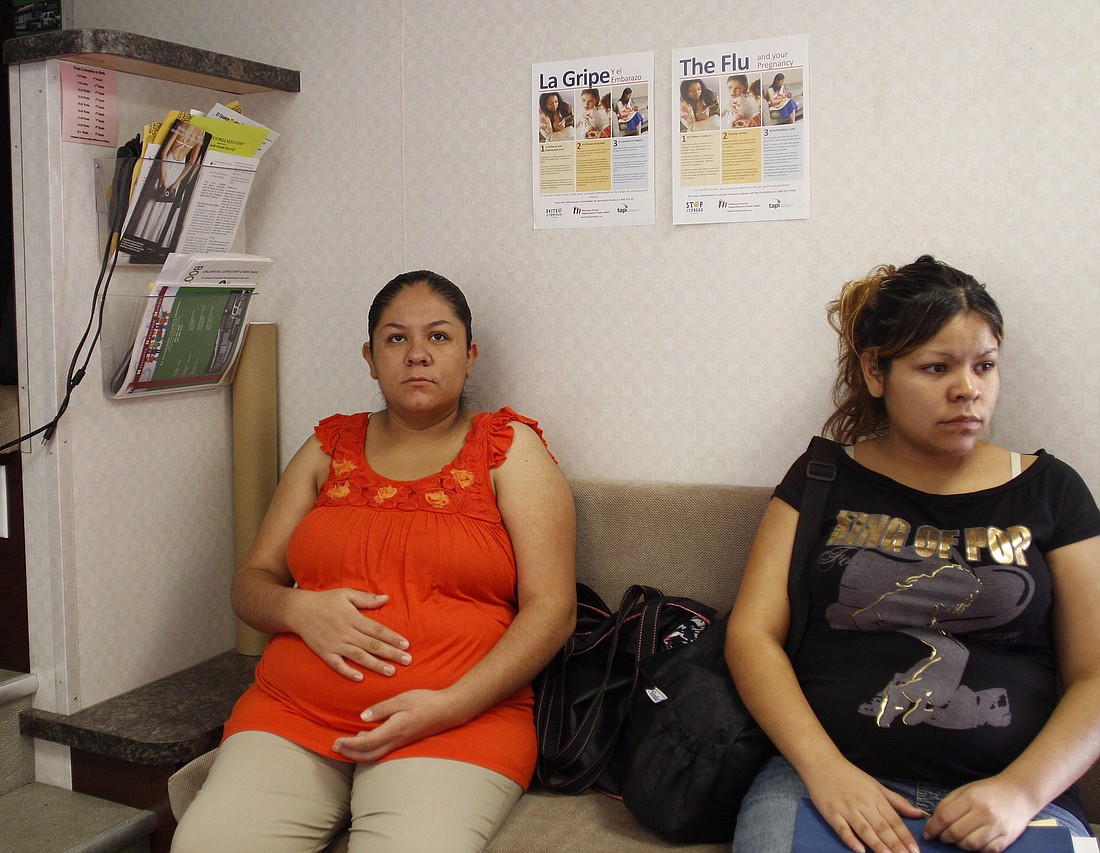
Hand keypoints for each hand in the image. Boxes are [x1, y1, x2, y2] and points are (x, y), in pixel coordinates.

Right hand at [288, 588, 410, 680]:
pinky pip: (337, 665)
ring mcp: (335, 644)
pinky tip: (360, 678)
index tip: (406, 645)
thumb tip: (386, 598)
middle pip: (372, 645)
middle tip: (407, 661)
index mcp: (353, 618)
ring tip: (391, 672)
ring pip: (359, 657)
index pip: (378, 630)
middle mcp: (346, 632)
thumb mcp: (346, 594)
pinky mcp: (324, 653)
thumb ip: (367, 598)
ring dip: (376, 665)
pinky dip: (348, 672)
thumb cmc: (325, 600)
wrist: (298, 610)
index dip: (393, 638)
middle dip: (391, 654)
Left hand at [332, 688, 463, 761]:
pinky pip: (383, 750)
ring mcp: (401, 743)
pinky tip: (365, 739)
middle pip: (369, 755)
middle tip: (335, 747)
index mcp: (394, 730)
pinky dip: (369, 749)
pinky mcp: (405, 741)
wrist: (448, 710)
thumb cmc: (426, 701)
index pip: (367, 743)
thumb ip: (382, 708)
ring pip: (376, 755)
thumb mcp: (403, 699)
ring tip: (346, 746)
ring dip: (358, 753)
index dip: (349, 744)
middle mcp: (397, 741)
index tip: (336, 741)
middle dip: (350, 753)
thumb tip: (363, 717)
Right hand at [803, 761, 923, 852]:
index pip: (894, 820)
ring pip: (865, 830)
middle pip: (882, 827)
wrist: (822, 764)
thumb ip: (897, 801)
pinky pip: (842, 829)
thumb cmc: (850, 776)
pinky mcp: (831, 813)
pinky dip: (851, 839)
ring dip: (877, 845)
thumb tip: (919, 814)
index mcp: (875, 797)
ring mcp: (846, 809)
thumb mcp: (876, 785)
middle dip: (895, 844)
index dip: (905, 836)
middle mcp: (863, 804)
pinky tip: (860, 850)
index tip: (915, 850)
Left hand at [924, 777, 1034, 851]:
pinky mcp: (1008, 838)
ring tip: (958, 839)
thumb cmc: (988, 791)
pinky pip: (987, 851)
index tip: (927, 834)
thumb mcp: (965, 790)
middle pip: (955, 833)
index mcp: (971, 798)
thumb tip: (932, 822)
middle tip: (942, 837)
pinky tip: (974, 843)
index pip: (945, 818)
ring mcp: (997, 827)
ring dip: (959, 845)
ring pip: (970, 845)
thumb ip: (947, 804)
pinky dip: (977, 850)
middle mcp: (984, 813)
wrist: (1019, 792)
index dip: (933, 828)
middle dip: (944, 838)